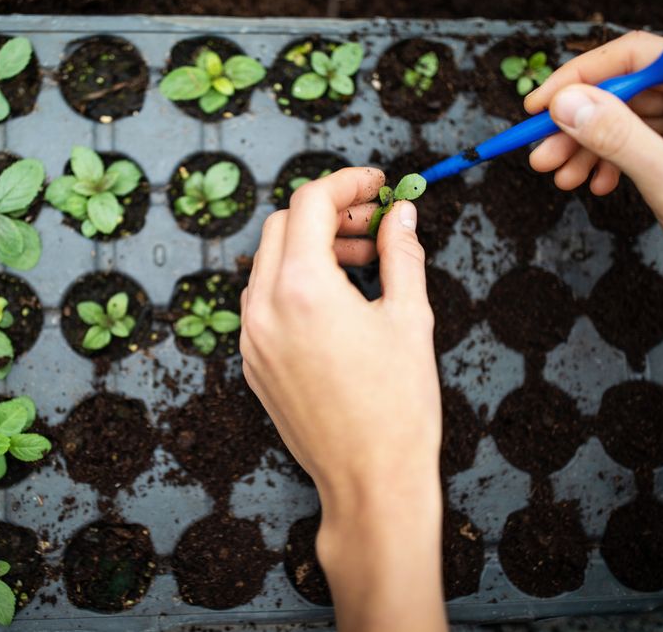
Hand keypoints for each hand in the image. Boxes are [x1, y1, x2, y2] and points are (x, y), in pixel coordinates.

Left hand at [240, 168, 445, 630]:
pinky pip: (264, 300)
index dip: (347, 182)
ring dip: (311, 247)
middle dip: (328, 212)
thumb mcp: (410, 318)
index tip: (378, 183)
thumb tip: (400, 212)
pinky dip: (295, 282)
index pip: (310, 203)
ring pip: (268, 262)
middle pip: (282, 225)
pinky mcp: (253, 363)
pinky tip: (337, 299)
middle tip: (374, 222)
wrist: (370, 481)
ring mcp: (252, 338)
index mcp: (302, 288)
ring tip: (364, 262)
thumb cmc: (399, 406)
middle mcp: (264, 308)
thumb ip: (401, 252)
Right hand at [524, 30, 662, 280]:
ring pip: (630, 120)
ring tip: (562, 178)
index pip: (637, 57)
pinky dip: (614, 162)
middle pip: (627, 92)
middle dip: (579, 125)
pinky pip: (644, 142)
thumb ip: (617, 137)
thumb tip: (566, 104)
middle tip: (542, 154)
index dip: (581, 77)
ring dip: (589, 149)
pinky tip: (597, 183)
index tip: (540, 104)